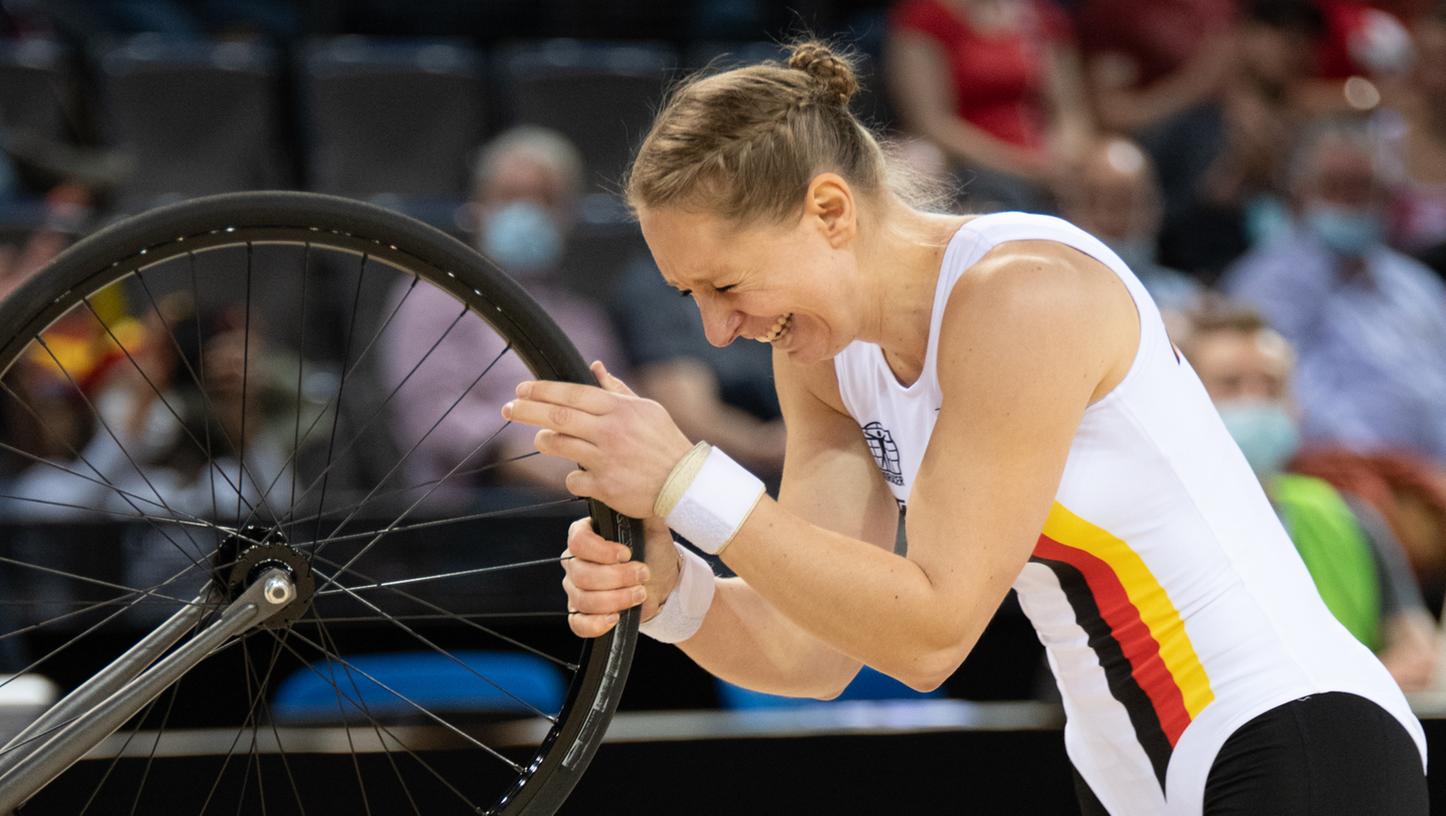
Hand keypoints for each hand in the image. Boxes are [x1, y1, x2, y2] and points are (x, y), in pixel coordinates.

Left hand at [502, 361, 693, 517]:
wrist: (686, 484)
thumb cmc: (665, 442)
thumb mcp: (646, 409)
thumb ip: (616, 389)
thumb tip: (594, 366)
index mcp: (620, 409)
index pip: (572, 394)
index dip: (542, 390)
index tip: (521, 389)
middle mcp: (610, 431)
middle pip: (557, 417)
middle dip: (526, 411)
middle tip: (508, 408)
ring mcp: (606, 460)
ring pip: (559, 446)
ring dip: (544, 441)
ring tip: (542, 439)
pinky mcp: (605, 487)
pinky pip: (573, 480)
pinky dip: (572, 477)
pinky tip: (580, 474)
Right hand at [562, 516, 680, 636]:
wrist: (663, 580)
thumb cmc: (653, 550)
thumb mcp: (651, 525)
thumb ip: (642, 509)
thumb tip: (643, 495)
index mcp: (585, 535)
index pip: (577, 541)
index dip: (601, 550)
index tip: (627, 553)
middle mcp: (575, 561)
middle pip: (581, 574)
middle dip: (617, 577)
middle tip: (643, 574)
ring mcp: (576, 589)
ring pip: (583, 599)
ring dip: (616, 599)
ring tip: (640, 593)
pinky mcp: (582, 613)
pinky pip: (578, 624)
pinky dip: (596, 624)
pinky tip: (615, 618)